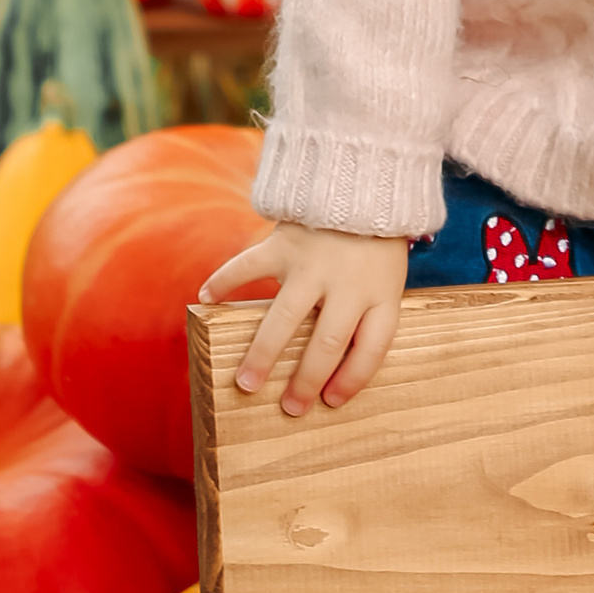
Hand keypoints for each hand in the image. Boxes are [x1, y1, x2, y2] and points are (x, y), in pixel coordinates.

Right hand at [202, 220, 409, 416]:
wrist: (363, 184)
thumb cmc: (374, 247)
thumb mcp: (388, 280)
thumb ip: (366, 315)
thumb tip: (333, 371)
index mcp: (381, 294)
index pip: (371, 348)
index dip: (352, 380)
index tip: (330, 403)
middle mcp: (347, 282)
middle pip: (328, 341)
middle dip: (306, 380)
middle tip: (289, 408)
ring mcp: (313, 263)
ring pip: (286, 315)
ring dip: (263, 352)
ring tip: (246, 384)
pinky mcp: (284, 242)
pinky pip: (249, 265)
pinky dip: (224, 281)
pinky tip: (205, 299)